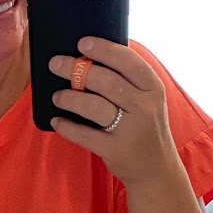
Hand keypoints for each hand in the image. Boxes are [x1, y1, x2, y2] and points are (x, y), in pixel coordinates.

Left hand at [48, 38, 178, 187]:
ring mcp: (131, 130)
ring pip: (94, 106)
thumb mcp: (148, 101)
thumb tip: (90, 57)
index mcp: (153, 88)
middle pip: (106, 81)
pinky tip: (57, 121)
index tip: (82, 43)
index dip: (104, 50)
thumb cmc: (145, 128)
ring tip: (57, 95)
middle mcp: (145, 107)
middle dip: (76, 69)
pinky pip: (85, 135)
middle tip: (56, 64)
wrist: (156, 170)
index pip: (128, 61)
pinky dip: (67, 127)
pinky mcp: (116, 150)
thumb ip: (128, 81)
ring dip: (70, 97)